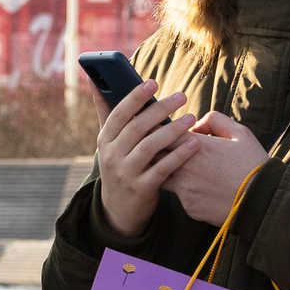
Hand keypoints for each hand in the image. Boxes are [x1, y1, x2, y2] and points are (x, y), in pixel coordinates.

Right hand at [95, 81, 198, 236]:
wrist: (119, 209)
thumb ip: (105, 112)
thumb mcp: (108, 142)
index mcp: (105, 139)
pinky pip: (163, 169)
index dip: (135, 97)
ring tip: (191, 117)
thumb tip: (95, 80)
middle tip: (182, 96)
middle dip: (160, 109)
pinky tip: (194, 144)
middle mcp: (112, 155)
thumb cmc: (119, 165)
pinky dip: (179, 155)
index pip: (118, 113)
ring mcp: (126, 173)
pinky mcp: (142, 189)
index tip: (153, 83)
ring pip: (150, 146)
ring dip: (172, 130)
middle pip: (137, 127)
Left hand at [161, 113, 269, 226]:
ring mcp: (184, 188)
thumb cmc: (253, 165)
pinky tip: (197, 189)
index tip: (157, 130)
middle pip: (153, 155)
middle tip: (157, 148)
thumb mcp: (240, 133)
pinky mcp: (188, 206)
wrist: (262, 201)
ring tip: (174, 168)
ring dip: (164, 171)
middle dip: (153, 151)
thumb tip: (196, 123)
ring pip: (160, 176)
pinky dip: (183, 191)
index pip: (159, 133)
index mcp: (195, 145)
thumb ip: (215, 121)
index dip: (156, 130)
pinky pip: (178, 196)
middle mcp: (184, 166)